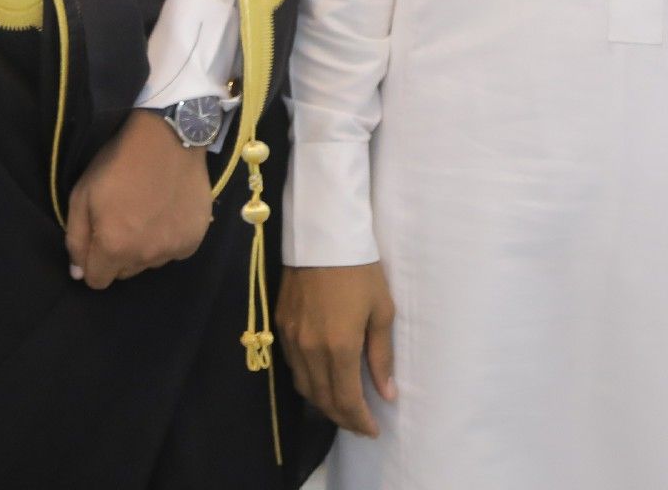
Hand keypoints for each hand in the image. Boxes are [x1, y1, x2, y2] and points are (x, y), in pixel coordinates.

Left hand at [64, 109, 213, 289]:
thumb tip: (78, 273)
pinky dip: (167, 239)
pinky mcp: (194, 240)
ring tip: (146, 212)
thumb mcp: (82, 195)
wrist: (167, 138)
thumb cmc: (118, 163)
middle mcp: (144, 257)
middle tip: (122, 220)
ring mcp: (173, 250)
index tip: (98, 239)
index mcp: (113, 248)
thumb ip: (76, 239)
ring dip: (143, 247)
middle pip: (124, 273)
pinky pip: (173, 252)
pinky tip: (167, 211)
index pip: (97, 280)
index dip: (92, 263)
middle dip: (117, 254)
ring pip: (149, 263)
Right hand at [276, 261, 396, 437]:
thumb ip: (381, 356)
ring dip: (324, 403)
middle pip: (323, 400)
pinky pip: (293, 366)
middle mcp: (310, 350)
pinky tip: (322, 379)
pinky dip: (308, 381)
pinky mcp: (280, 325)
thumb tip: (387, 393)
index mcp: (339, 348)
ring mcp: (291, 338)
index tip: (373, 430)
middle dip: (343, 418)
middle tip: (361, 424)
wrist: (323, 236)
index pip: (346, 401)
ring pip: (304, 386)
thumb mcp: (381, 311)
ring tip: (344, 406)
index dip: (360, 422)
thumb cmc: (361, 271)